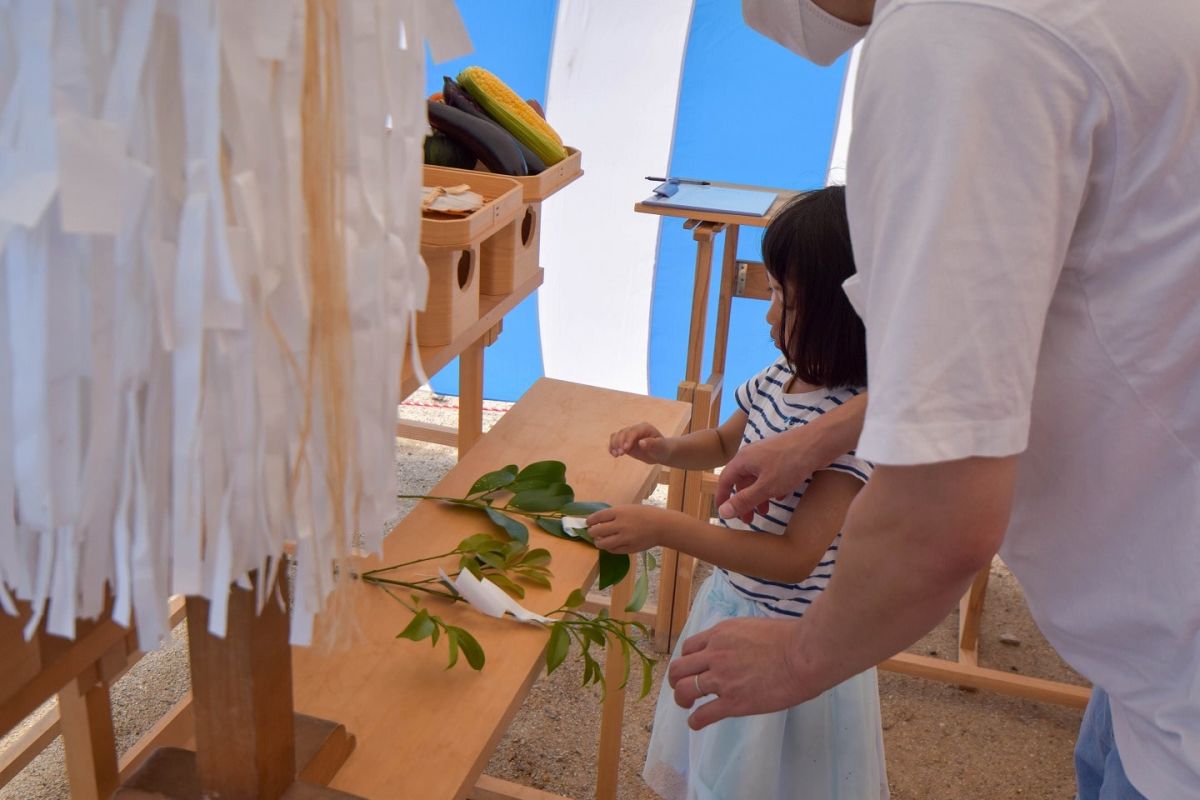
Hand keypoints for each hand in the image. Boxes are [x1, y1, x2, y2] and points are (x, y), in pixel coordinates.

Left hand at [585, 504, 675, 552]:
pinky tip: (609, 545)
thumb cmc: (645, 514)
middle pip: (598, 531)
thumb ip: (615, 514)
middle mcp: (620, 525)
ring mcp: (624, 538)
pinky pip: (613, 550)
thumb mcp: (629, 508)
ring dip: (598, 542)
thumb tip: (599, 520)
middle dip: (592, 532)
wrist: (661, 526)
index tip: (588, 522)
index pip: (598, 516)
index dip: (590, 520)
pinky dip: (609, 548)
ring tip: (598, 541)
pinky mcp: (629, 548)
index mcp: (619, 512)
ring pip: (603, 543)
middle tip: (592, 532)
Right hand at [609, 422, 669, 463]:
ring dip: (614, 445)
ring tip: (616, 455)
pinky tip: (614, 455)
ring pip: (616, 435)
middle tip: (621, 454)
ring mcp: (629, 435)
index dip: (628, 439)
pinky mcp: (625, 442)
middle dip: (619, 443)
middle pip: (622, 432)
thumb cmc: (662, 449)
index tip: (626, 449)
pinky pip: (615, 441)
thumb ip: (652, 444)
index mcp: (644, 428)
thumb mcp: (660, 447)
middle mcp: (635, 429)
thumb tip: (641, 442)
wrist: (660, 452)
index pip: (632, 431)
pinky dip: (612, 447)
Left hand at [667, 616, 812, 728]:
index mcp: (721, 634)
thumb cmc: (790, 639)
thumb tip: (740, 647)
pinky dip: (695, 721)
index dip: (688, 660)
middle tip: (683, 687)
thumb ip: (738, 638)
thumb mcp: (754, 627)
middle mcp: (715, 655)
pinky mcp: (733, 702)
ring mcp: (722, 679)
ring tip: (687, 705)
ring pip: (685, 690)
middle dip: (677, 679)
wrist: (803, 655)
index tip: (694, 669)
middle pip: (679, 668)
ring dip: (682, 699)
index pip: (689, 647)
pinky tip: (696, 723)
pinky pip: (703, 714)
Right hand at [716, 428, 822, 522]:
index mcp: (742, 460)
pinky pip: (771, 475)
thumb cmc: (790, 463)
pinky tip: (781, 496)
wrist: (818, 442)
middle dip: (744, 501)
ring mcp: (767, 455)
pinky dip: (773, 487)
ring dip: (759, 496)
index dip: (723, 498)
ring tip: (766, 511)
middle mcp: (752, 456)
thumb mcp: (765, 487)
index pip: (725, 480)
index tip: (725, 514)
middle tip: (750, 519)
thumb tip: (723, 512)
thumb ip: (744, 500)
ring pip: (757, 479)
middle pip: (741, 481)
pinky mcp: (781, 456)